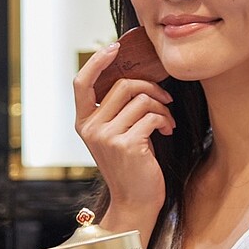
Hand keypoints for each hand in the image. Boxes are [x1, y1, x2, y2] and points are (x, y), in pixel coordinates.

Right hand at [74, 41, 173, 241]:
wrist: (136, 200)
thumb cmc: (132, 165)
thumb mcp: (117, 135)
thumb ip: (117, 111)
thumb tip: (137, 79)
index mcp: (84, 123)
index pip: (81, 84)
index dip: (97, 62)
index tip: (114, 47)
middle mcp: (90, 128)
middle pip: (123, 85)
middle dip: (151, 88)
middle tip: (165, 100)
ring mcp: (106, 136)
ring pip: (141, 99)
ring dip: (162, 107)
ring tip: (167, 122)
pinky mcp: (126, 144)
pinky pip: (152, 116)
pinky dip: (165, 120)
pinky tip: (167, 131)